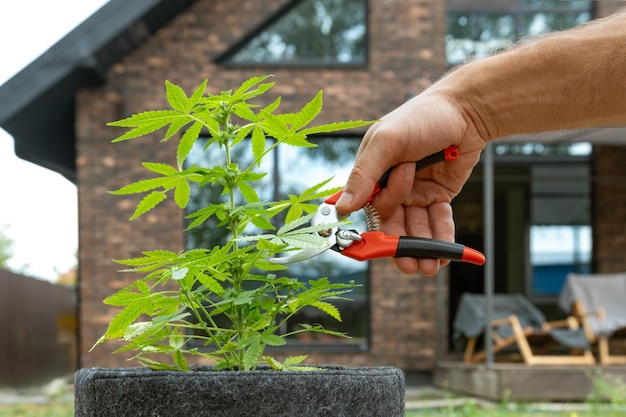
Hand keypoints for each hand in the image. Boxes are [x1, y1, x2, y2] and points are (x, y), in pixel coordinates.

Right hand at [336, 90, 486, 274]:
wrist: (466, 111)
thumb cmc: (422, 117)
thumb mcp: (388, 141)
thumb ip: (365, 173)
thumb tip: (343, 207)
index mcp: (372, 173)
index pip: (367, 209)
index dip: (371, 231)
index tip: (373, 252)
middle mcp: (391, 185)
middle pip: (393, 224)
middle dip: (401, 246)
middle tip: (410, 265)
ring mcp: (415, 192)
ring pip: (415, 227)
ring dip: (422, 248)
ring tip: (429, 267)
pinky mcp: (438, 195)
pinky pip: (438, 220)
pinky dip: (442, 237)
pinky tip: (445, 253)